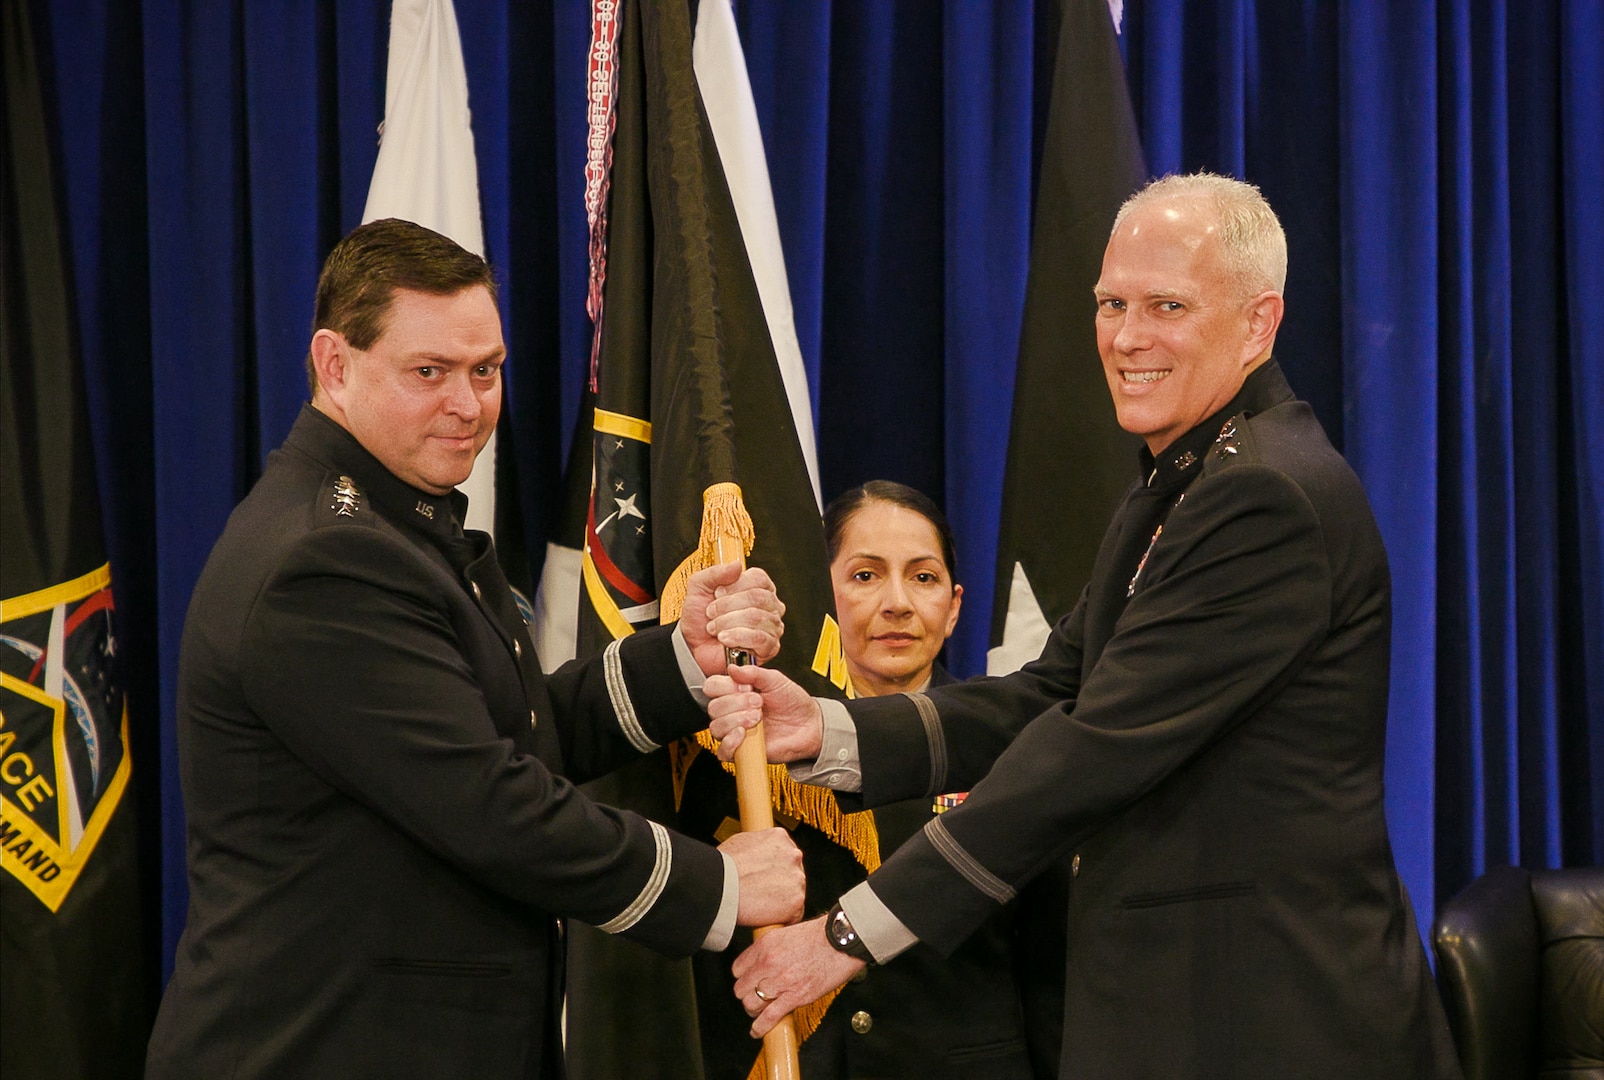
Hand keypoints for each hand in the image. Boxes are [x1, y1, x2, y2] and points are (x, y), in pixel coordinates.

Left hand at [680, 563, 784, 676]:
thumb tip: (737, 565)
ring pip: (756, 617)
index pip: (758, 578)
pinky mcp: (769, 647)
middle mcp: (770, 605)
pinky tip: (724, 638)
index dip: (734, 586)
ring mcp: (773, 626)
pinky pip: (758, 638)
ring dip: (727, 622)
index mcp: (759, 587)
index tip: (717, 594)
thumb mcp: (699, 587)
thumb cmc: (700, 617)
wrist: (693, 646)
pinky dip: (736, 637)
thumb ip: (716, 573)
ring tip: (714, 628)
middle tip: (711, 613)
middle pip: (757, 597)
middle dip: (727, 606)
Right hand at [705, 664, 823, 762]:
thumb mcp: (776, 680)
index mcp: (735, 692)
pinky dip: (731, 742)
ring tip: (758, 717)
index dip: (725, 686)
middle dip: (736, 703)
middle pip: (714, 707)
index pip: (712, 686)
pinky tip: (744, 734)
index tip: (745, 686)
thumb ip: (754, 673)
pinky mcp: (740, 750)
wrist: (808, 725)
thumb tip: (733, 668)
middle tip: (759, 702)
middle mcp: (731, 711)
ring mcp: (734, 731)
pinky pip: (722, 751)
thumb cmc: (792, 703)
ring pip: (716, 727)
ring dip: (736, 720)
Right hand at [718, 827, 804, 927]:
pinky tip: (766, 917)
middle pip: (793, 873)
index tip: (768, 877)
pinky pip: (794, 914)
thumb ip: (758, 847)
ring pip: (795, 893)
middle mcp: (793, 854)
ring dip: (782, 901)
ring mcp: (797, 878)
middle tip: (762, 892)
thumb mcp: (740, 842)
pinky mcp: (797, 900)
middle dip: (781, 883)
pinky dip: (782, 918)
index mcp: (779, 837)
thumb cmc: (722, 867)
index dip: (776, 868)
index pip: (786, 855)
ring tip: (760, 905)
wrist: (719, 887)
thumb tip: (758, 853)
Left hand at [732, 916, 863, 1036]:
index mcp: (765, 945)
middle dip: (746, 994)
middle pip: (741, 988)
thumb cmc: (821, 935)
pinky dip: (760, 1027)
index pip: (737, 968)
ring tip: (758, 1012)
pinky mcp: (795, 997)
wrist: (841, 941)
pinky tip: (757, 1030)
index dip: (742, 977)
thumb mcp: (787, 933)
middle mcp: (769, 963)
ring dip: (753, 1010)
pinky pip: (769, 1016)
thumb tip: (764, 959)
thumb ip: (771, 947)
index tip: (747, 981)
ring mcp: (781, 981)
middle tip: (753, 996)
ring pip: (751, 1003)